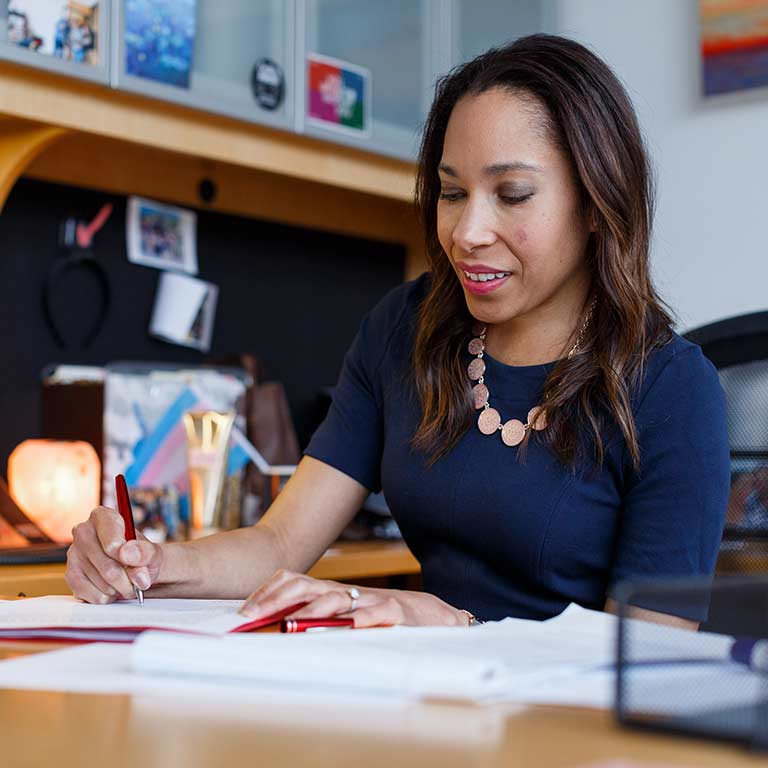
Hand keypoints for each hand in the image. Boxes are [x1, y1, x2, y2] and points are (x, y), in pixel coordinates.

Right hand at [65, 506, 163, 603]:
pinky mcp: (70, 575)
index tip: (137, 565)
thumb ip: (145, 552)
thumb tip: (128, 554)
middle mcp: (83, 531)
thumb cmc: (142, 555)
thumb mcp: (152, 552)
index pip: (112, 543)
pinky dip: (106, 597)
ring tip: (126, 583)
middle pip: (108, 567)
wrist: (135, 567)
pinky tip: (112, 588)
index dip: (127, 559)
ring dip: (119, 590)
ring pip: (101, 583)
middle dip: (128, 580)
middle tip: (140, 583)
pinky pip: (90, 595)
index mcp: (103, 516)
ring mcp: (73, 554)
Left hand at [238, 569, 467, 627]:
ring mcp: (369, 599)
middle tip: (254, 616)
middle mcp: (346, 592)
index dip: (267, 593)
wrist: (430, 616)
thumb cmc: (381, 619)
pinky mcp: (395, 613)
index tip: (244, 611)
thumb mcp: (345, 617)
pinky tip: (348, 628)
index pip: (293, 582)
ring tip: (292, 624)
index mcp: (331, 592)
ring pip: (337, 599)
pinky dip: (361, 620)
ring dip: (312, 611)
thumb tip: (274, 631)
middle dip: (277, 599)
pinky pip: (376, 615)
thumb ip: (316, 620)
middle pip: (306, 586)